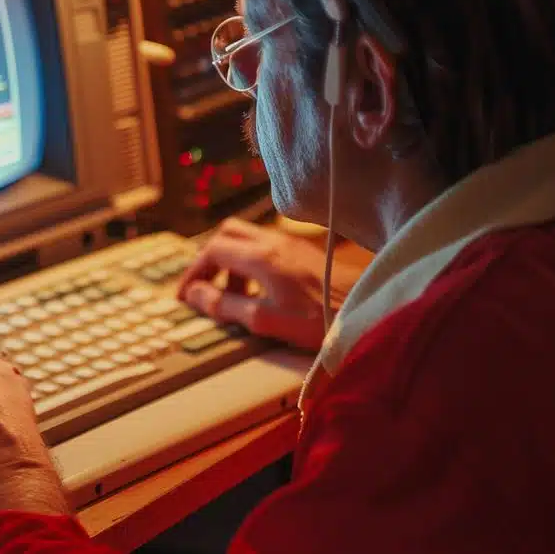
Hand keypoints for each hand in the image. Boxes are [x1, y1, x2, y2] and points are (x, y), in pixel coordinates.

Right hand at [177, 219, 356, 350]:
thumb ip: (226, 306)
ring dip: (230, 262)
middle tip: (204, 289)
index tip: (185, 295)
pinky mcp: (304, 250)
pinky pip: (265, 245)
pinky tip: (260, 291)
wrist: (368, 310)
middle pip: (226, 234)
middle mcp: (274, 242)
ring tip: (233, 297)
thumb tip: (194, 295)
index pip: (211, 250)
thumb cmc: (320, 321)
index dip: (193, 272)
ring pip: (246, 238)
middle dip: (209, 259)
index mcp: (261, 258)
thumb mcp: (265, 321)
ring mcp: (290, 243)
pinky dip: (250, 262)